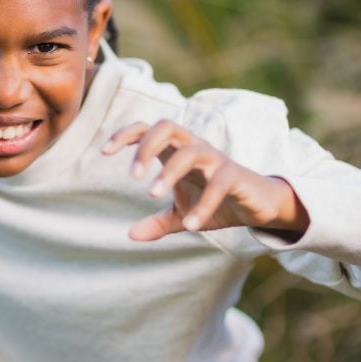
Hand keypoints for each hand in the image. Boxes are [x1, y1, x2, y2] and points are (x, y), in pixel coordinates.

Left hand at [102, 119, 308, 240]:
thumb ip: (157, 222)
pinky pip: (218, 182)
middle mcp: (194, 148)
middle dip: (145, 146)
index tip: (103, 152)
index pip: (148, 129)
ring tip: (152, 194)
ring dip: (168, 171)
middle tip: (132, 176)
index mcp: (177, 151)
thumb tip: (130, 235)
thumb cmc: (216, 202)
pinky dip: (204, 204)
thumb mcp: (182, 214)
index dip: (125, 135)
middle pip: (166, 126)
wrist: (257, 206)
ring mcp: (215, 159)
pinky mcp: (235, 174)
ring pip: (190, 151)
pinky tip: (190, 225)